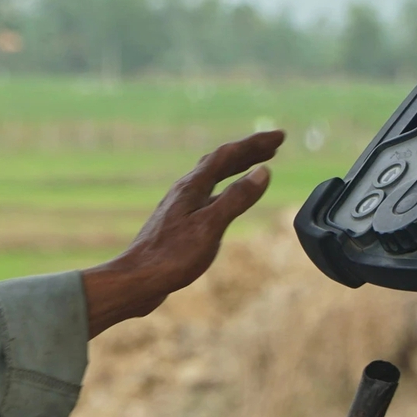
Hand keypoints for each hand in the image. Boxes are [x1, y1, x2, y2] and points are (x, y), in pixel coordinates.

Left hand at [81, 130, 282, 336]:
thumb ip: (236, 199)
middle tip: (274, 145)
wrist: (137, 279)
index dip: (255, 144)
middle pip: (220, 162)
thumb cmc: (171, 256)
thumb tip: (262, 172)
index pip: (228, 155)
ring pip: (212, 178)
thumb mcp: (210, 226)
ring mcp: (180, 206)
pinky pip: (207, 194)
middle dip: (248, 151)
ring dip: (236, 168)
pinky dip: (224, 189)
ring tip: (255, 165)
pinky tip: (225, 199)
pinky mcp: (178, 222)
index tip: (279, 136)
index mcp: (192, 187)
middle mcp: (185, 191)